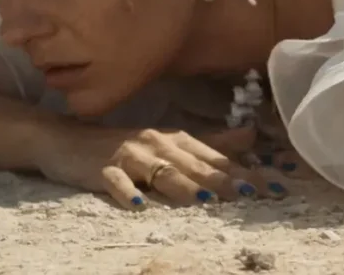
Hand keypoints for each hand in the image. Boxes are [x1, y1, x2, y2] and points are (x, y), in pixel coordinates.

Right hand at [34, 123, 285, 208]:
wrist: (67, 141)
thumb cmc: (126, 147)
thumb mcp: (172, 143)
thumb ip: (212, 143)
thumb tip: (253, 137)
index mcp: (179, 140)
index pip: (219, 159)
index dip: (248, 172)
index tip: (276, 186)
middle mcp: (159, 144)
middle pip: (196, 165)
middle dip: (224, 180)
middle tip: (251, 195)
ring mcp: (130, 156)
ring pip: (161, 172)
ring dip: (183, 186)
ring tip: (204, 201)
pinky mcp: (101, 169)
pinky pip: (116, 182)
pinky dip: (127, 193)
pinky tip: (138, 206)